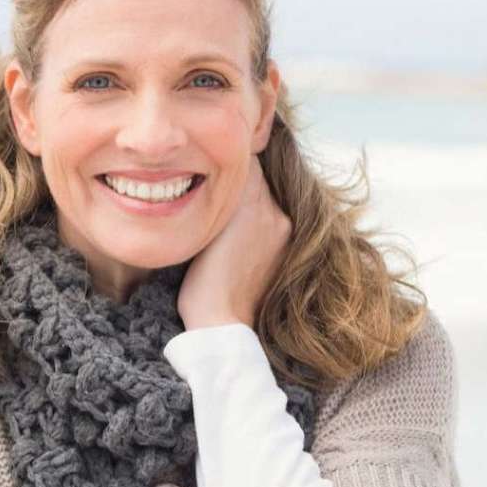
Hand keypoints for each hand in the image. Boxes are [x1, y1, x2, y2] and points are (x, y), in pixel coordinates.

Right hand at [178, 155, 290, 330]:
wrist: (222, 322)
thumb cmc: (202, 281)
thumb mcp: (203, 229)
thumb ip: (221, 196)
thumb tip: (231, 170)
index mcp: (254, 205)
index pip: (248, 163)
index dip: (227, 164)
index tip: (212, 167)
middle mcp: (276, 214)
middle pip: (258, 180)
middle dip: (238, 184)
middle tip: (214, 193)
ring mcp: (284, 232)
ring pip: (265, 200)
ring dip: (248, 203)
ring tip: (227, 220)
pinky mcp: (285, 249)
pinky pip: (271, 220)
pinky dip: (257, 221)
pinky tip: (239, 239)